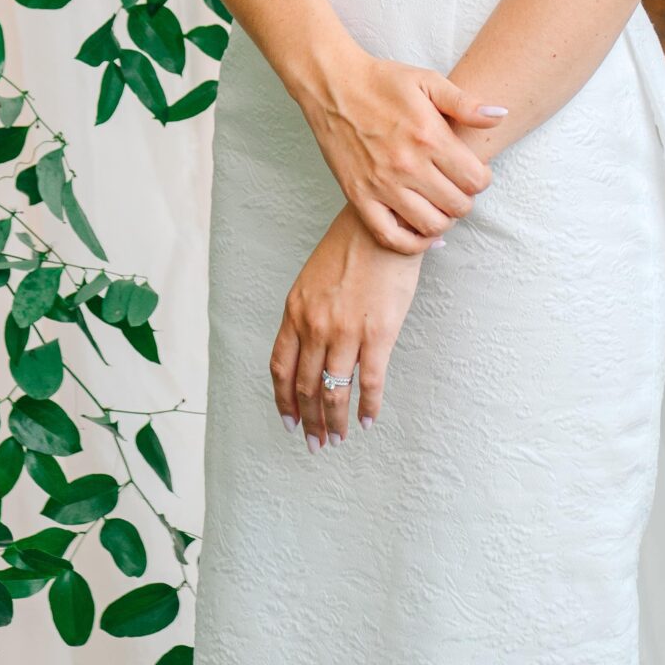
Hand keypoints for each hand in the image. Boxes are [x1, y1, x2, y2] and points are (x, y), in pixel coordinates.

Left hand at [272, 204, 422, 448]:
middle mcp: (315, 325)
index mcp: (296, 310)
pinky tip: (367, 420)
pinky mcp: (378, 333)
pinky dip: (367, 406)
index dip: (284, 400)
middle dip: (309, 420)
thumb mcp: (315, 276)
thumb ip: (309, 311)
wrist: (383, 222)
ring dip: (334, 421)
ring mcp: (345, 331)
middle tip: (315, 442)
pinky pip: (368, 382)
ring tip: (338, 439)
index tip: (289, 420)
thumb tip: (312, 346)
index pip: (281, 367)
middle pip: (305, 386)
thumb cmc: (352, 243)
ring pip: (333, 391)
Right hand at [300, 46, 505, 251]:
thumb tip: (501, 114)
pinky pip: (390, 236)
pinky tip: (422, 234)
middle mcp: (407, 165)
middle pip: (457, 206)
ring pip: (430, 225)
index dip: (483, 179)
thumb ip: (466, 103)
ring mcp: (381, 185)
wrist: (333, 86)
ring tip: (441, 205)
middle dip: (466, 200)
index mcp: (428, 136)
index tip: (476, 172)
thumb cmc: (382, 81)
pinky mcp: (359, 197)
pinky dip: (412, 244)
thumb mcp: (428, 81)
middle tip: (458, 188)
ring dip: (444, 220)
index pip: (475, 179)